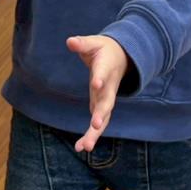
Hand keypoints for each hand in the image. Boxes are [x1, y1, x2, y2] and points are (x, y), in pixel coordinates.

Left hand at [66, 35, 129, 151]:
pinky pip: (99, 123)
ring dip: (95, 132)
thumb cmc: (103, 49)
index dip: (100, 78)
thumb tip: (70, 41)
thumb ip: (82, 43)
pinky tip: (80, 147)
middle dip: (102, 114)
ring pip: (104, 117)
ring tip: (85, 147)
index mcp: (106, 68)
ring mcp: (106, 99)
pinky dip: (91, 135)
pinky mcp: (101, 107)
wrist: (121, 57)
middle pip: (107, 102)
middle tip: (97, 125)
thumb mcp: (93, 43)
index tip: (96, 84)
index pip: (103, 74)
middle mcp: (108, 87)